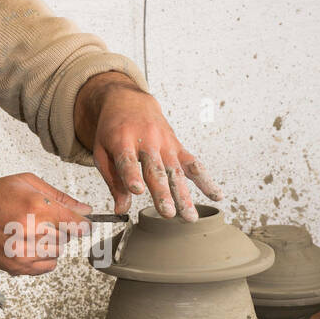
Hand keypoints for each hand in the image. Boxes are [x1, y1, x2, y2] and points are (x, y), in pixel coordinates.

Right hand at [0, 173, 91, 274]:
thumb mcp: (27, 183)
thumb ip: (60, 197)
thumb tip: (85, 210)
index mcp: (36, 207)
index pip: (76, 224)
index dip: (83, 224)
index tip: (83, 223)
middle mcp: (31, 231)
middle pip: (67, 237)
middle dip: (60, 228)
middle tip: (41, 220)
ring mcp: (24, 252)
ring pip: (58, 251)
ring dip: (51, 243)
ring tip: (31, 231)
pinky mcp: (18, 266)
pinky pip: (48, 266)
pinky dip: (44, 257)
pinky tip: (28, 244)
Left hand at [78, 75, 221, 221]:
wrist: (129, 101)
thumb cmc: (113, 130)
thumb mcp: (103, 152)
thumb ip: (113, 181)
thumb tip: (122, 209)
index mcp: (122, 140)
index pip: (127, 160)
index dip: (132, 175)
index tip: (137, 191)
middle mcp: (147, 141)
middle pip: (156, 170)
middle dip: (163, 192)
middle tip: (167, 213)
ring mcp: (165, 144)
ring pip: (176, 171)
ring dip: (184, 195)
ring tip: (190, 217)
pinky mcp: (177, 147)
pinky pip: (193, 164)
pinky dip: (206, 180)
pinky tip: (216, 195)